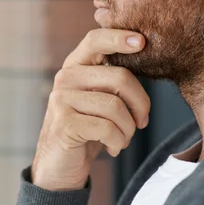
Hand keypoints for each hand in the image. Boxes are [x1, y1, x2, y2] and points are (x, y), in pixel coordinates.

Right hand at [31, 29, 150, 190]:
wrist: (60, 167)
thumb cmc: (88, 130)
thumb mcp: (100, 100)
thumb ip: (113, 80)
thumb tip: (143, 55)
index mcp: (75, 66)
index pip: (95, 40)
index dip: (118, 37)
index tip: (141, 41)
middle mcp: (65, 78)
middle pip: (119, 77)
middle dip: (140, 103)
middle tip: (142, 122)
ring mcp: (61, 99)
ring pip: (116, 107)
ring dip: (128, 129)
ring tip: (122, 138)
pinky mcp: (64, 123)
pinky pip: (108, 128)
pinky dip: (118, 142)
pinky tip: (112, 148)